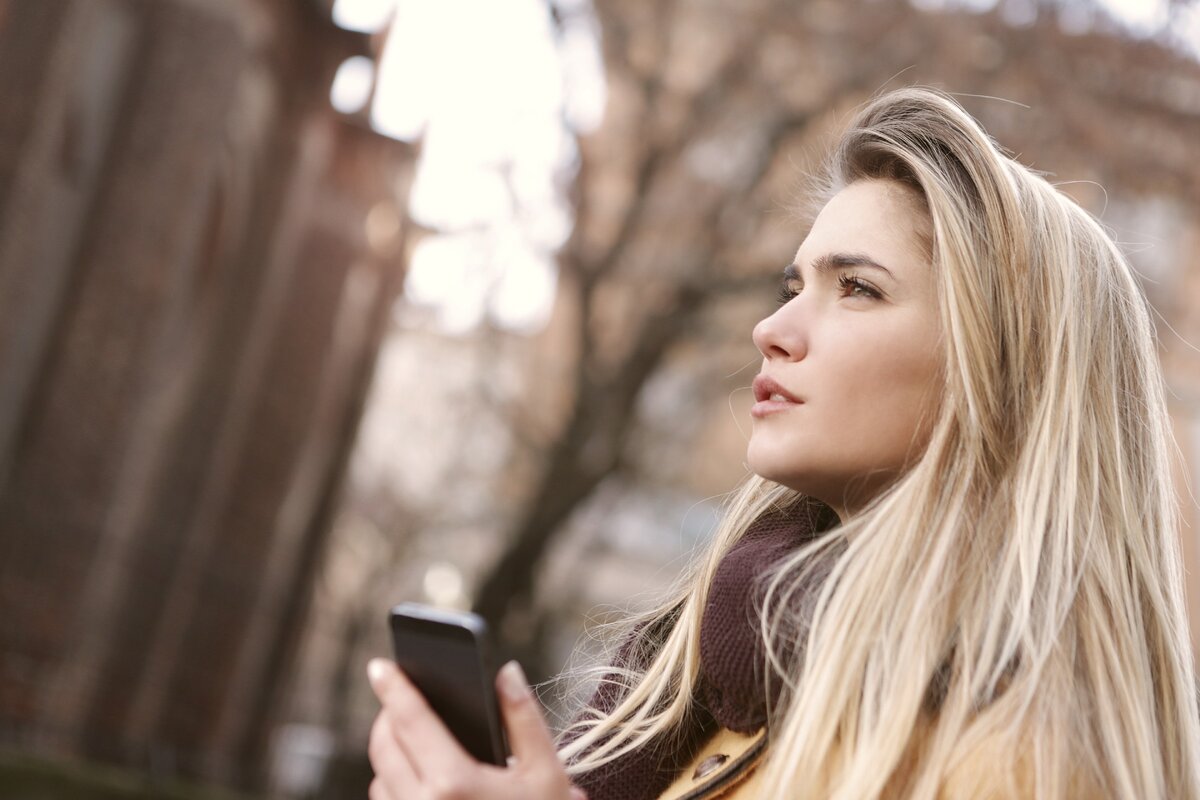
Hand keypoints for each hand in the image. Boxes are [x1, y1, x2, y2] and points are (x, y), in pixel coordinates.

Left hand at [366, 658, 587, 799]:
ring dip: (391, 752)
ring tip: (415, 735)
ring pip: (380, 778)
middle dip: (388, 715)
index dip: (393, 687)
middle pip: (384, 746)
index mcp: (455, 783)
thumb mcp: (548, 773)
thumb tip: (506, 672)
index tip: (380, 664)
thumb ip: (523, 717)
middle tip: (401, 695)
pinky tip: (421, 777)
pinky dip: (394, 784)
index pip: (411, 720)